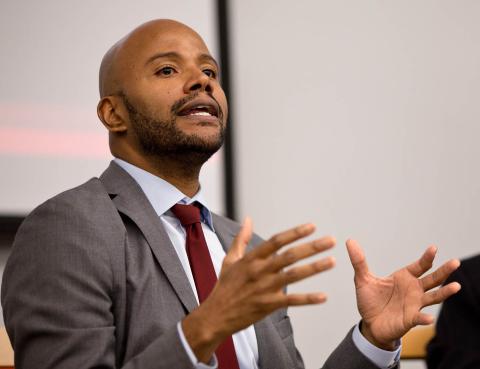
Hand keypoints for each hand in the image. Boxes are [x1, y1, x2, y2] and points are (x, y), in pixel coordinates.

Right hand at [183, 218, 335, 361]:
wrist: (216, 315)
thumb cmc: (224, 286)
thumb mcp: (230, 259)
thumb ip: (241, 239)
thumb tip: (247, 219)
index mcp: (251, 258)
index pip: (276, 241)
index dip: (295, 233)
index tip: (312, 226)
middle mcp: (259, 271)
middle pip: (289, 256)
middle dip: (311, 247)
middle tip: (330, 240)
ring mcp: (264, 288)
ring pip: (294, 275)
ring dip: (314, 268)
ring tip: (332, 261)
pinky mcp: (268, 305)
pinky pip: (292, 301)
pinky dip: (308, 299)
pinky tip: (323, 296)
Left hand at [346, 239, 460, 349]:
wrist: (369, 324)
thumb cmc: (370, 301)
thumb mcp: (362, 279)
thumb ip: (359, 261)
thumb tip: (350, 241)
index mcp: (405, 277)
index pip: (420, 265)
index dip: (427, 257)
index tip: (434, 248)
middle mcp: (414, 290)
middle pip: (433, 279)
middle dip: (444, 271)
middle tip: (456, 262)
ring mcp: (414, 305)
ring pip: (434, 297)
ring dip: (445, 292)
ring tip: (456, 286)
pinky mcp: (410, 319)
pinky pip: (419, 318)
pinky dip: (424, 318)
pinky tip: (428, 318)